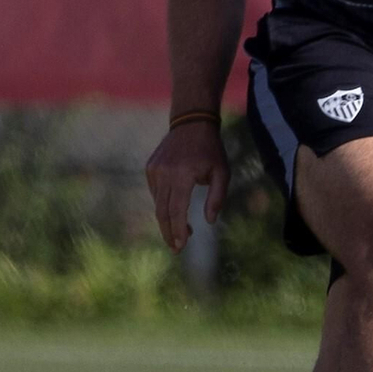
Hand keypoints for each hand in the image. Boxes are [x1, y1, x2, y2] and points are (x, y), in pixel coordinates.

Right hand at [144, 118, 229, 253]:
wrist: (191, 123)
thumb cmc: (210, 150)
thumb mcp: (222, 172)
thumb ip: (217, 198)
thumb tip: (209, 221)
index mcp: (183, 174)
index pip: (177, 210)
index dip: (178, 231)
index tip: (181, 246)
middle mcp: (165, 173)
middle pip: (162, 211)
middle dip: (169, 232)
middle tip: (176, 249)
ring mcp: (155, 170)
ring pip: (157, 204)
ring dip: (168, 221)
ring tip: (182, 232)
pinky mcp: (150, 168)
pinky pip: (155, 192)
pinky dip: (163, 205)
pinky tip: (175, 208)